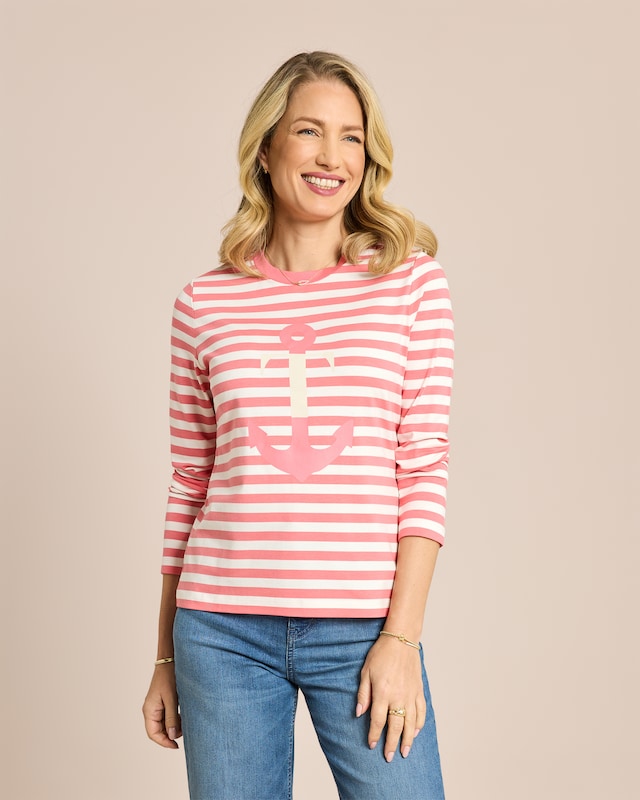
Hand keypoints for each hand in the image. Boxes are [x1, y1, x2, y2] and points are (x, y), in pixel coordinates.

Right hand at [142, 664, 181, 748]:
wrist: (170, 660)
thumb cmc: (169, 677)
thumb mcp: (172, 699)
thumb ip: (172, 718)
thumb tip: (172, 737)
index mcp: (149, 710)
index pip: (153, 734)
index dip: (164, 742)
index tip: (176, 746)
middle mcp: (150, 709)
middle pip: (158, 730)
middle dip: (170, 735)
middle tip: (184, 734)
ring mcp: (156, 706)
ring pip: (163, 724)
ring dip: (173, 727)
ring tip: (185, 724)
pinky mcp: (162, 702)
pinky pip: (166, 716)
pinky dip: (174, 720)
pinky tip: (183, 716)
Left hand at [356, 635, 426, 761]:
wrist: (401, 639)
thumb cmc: (381, 653)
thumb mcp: (366, 671)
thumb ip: (363, 693)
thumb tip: (359, 713)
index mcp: (382, 693)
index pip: (377, 720)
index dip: (374, 734)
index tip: (371, 745)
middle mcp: (398, 697)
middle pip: (395, 726)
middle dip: (391, 743)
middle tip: (389, 757)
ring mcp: (411, 694)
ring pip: (410, 723)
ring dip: (407, 739)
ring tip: (405, 752)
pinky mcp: (419, 690)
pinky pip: (421, 711)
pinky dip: (419, 724)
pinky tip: (415, 732)